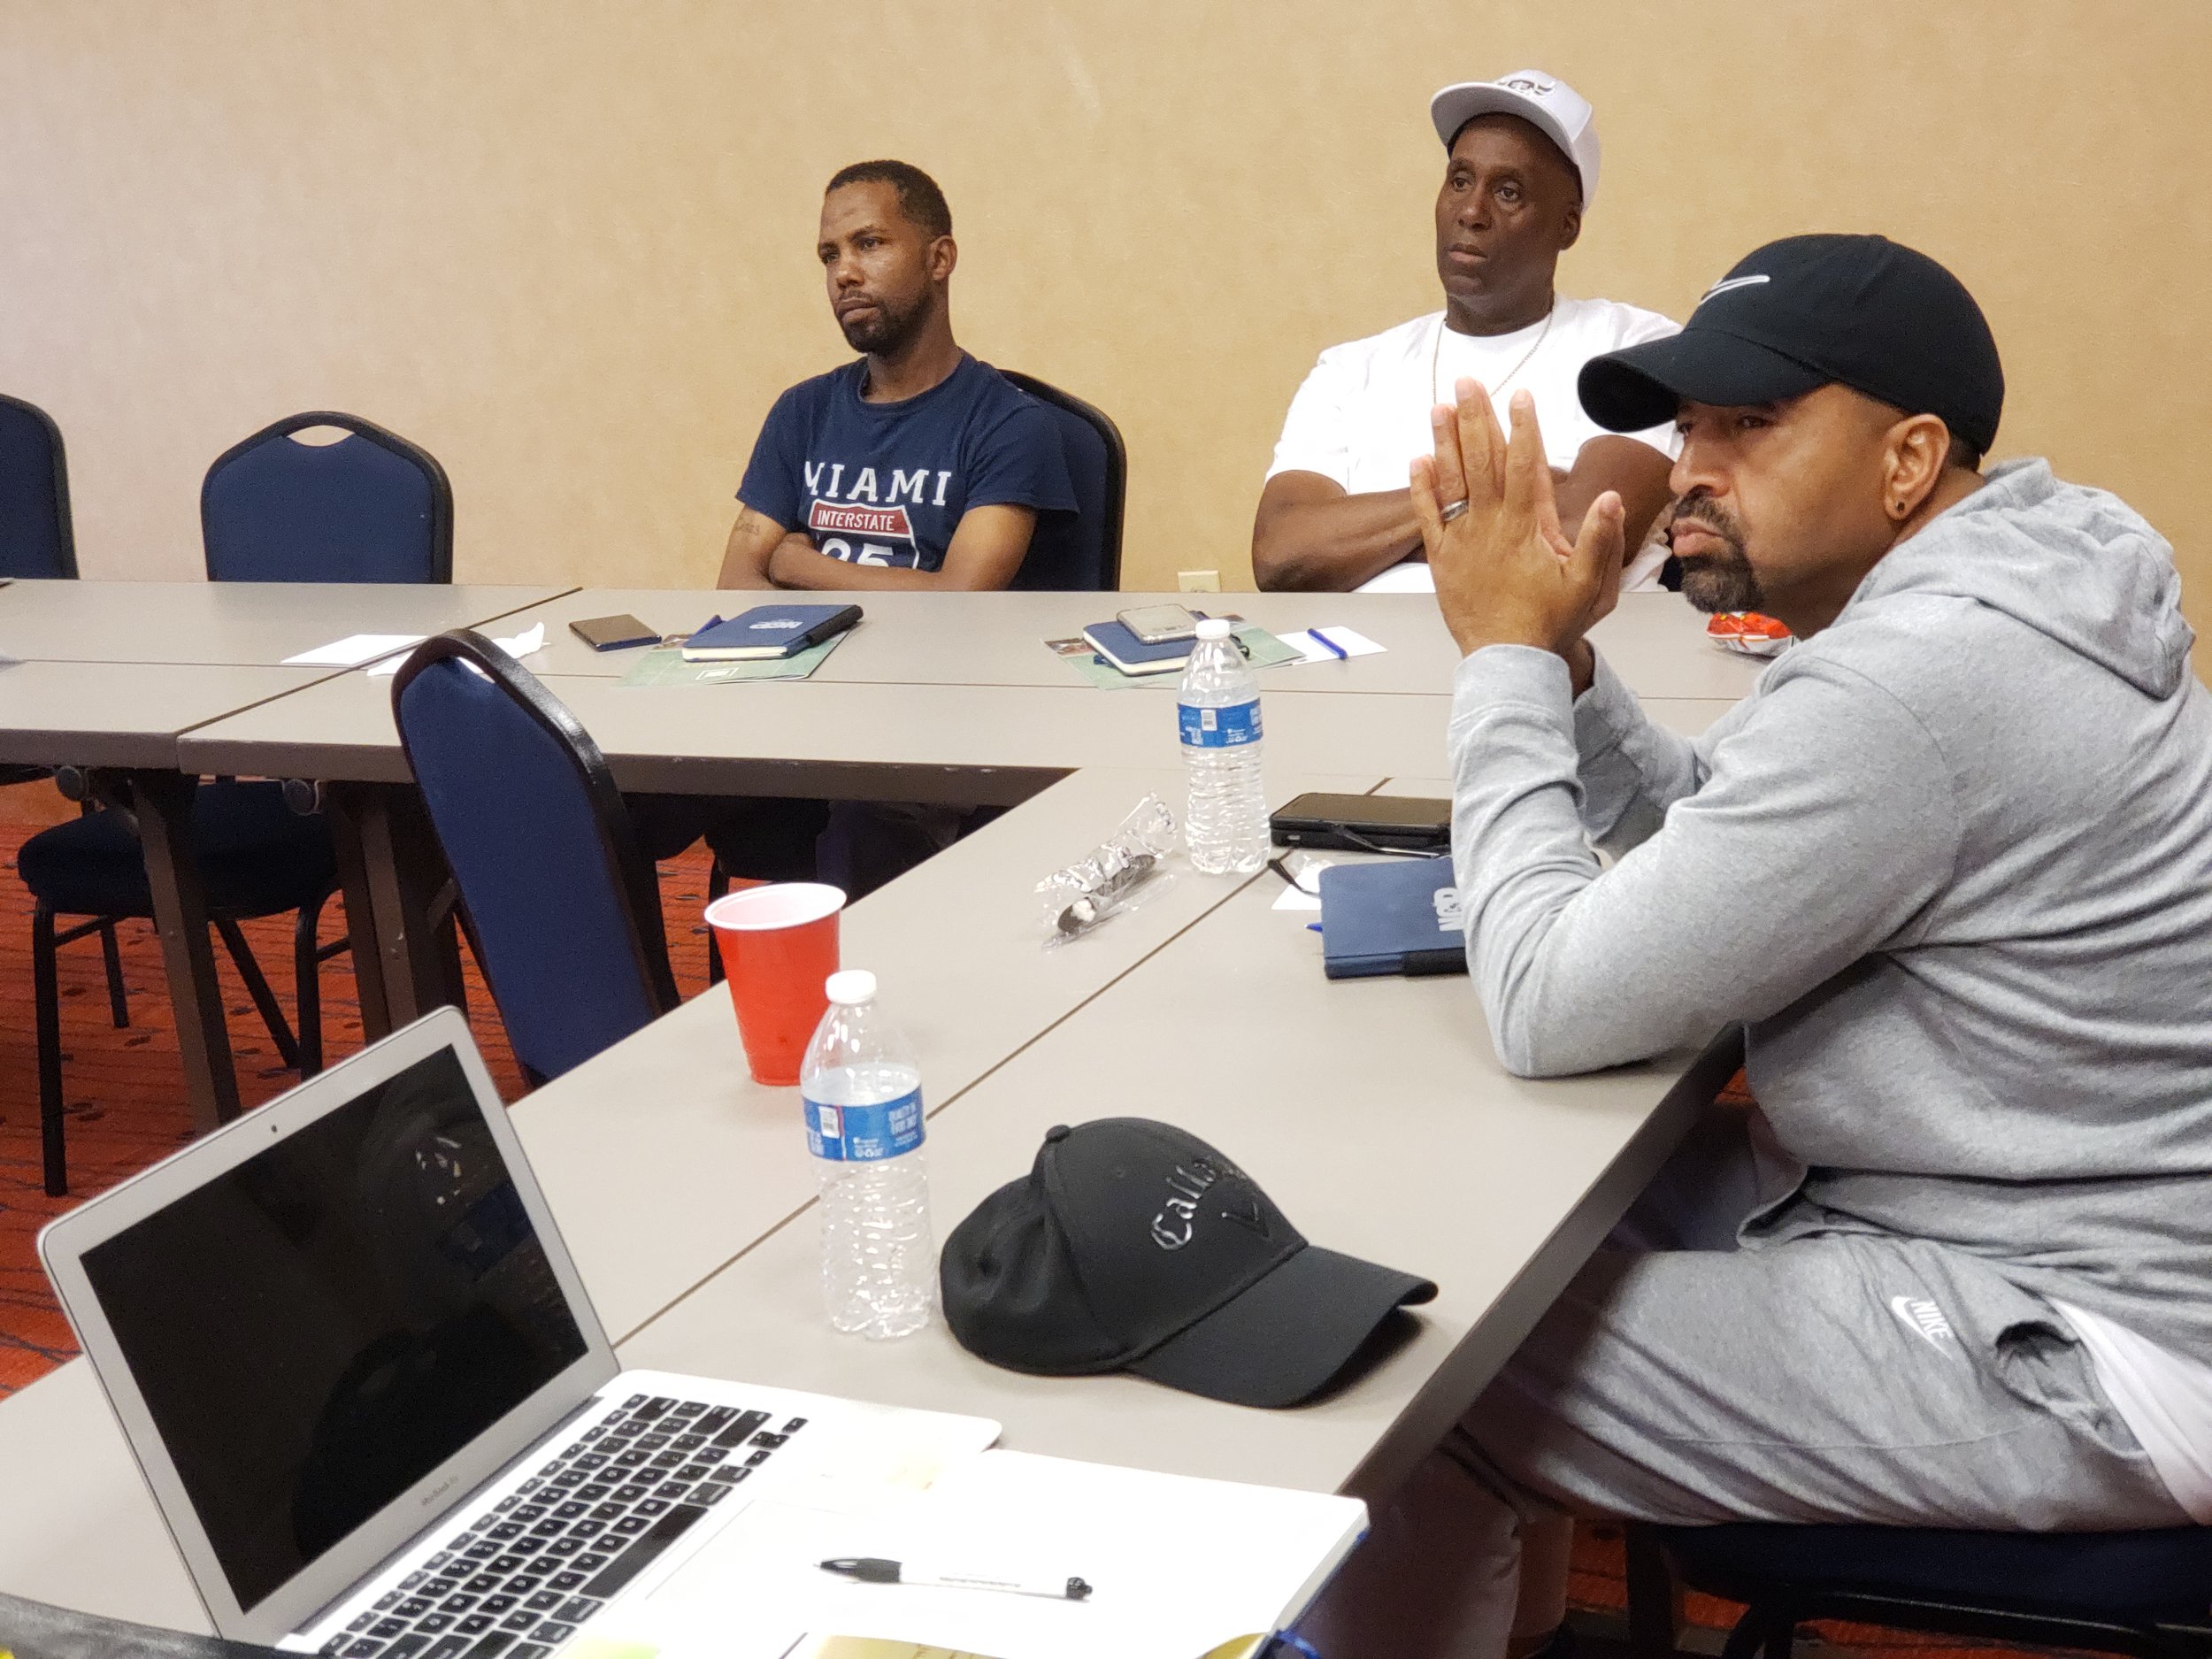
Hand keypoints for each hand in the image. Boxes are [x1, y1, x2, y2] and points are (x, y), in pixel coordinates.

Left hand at [1413, 380, 1624, 690]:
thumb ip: (1601, 539)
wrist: (1509, 662)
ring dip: (1445, 440)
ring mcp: (1464, 540)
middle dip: (1476, 417)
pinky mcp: (1442, 559)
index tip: (1519, 395)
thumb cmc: (1552, 623)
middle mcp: (1493, 525)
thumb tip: (1611, 496)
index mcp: (1529, 526)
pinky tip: (1418, 459)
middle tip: (1468, 381)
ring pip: (1452, 480)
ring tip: (1440, 406)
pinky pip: (1427, 516)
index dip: (1523, 427)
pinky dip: (1422, 487)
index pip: (1526, 465)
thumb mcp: (1591, 585)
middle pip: (1483, 460)